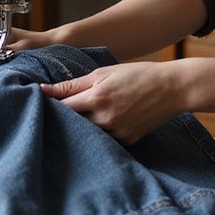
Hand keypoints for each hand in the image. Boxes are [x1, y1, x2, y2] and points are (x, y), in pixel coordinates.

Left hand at [40, 62, 182, 145]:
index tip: (41, 102)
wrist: (172, 88)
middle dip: (64, 118)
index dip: (50, 105)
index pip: (62, 107)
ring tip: (82, 118)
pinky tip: (101, 125)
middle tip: (58, 113)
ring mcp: (117, 133)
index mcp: (97, 97)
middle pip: (72, 123)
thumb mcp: (105, 72)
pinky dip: (100, 133)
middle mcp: (105, 118)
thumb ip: (75, 83)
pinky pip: (106, 140)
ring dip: (81, 127)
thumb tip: (44, 90)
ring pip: (88, 134)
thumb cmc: (138, 74)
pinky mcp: (127, 141)